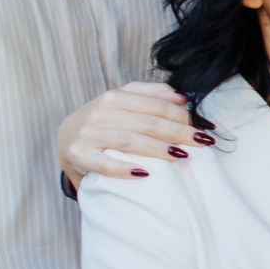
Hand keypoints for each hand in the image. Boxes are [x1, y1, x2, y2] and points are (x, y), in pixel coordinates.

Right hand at [58, 82, 204, 184]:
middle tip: (202, 142)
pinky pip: (103, 163)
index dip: (183, 116)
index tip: (205, 127)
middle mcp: (101, 112)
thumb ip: (151, 94)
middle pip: (147, 122)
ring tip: (181, 156)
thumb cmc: (104, 120)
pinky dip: (123, 169)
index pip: (156, 105)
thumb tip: (183, 98)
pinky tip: (144, 174)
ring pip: (129, 140)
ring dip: (158, 148)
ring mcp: (89, 134)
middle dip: (179, 132)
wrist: (65, 138)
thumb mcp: (124, 100)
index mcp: (115, 96)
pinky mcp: (78, 155)